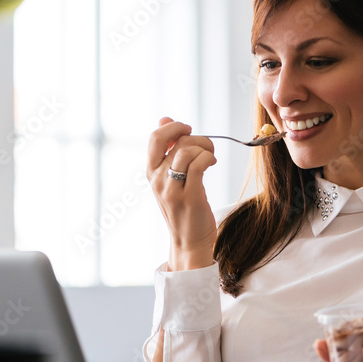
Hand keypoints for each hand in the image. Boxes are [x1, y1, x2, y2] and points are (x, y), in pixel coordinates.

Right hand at [146, 117, 217, 270]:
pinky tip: (212, 163)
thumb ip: (166, 149)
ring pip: (187, 151)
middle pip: (175, 141)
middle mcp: (158, 180)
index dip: (173, 127)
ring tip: (210, 158)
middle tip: (205, 148)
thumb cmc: (183, 208)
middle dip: (195, 137)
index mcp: (151, 173)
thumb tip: (164, 119)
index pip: (154, 138)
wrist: (189, 242)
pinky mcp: (190, 197)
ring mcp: (172, 189)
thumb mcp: (170, 178)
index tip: (187, 130)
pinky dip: (208, 158)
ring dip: (205, 148)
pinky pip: (199, 164)